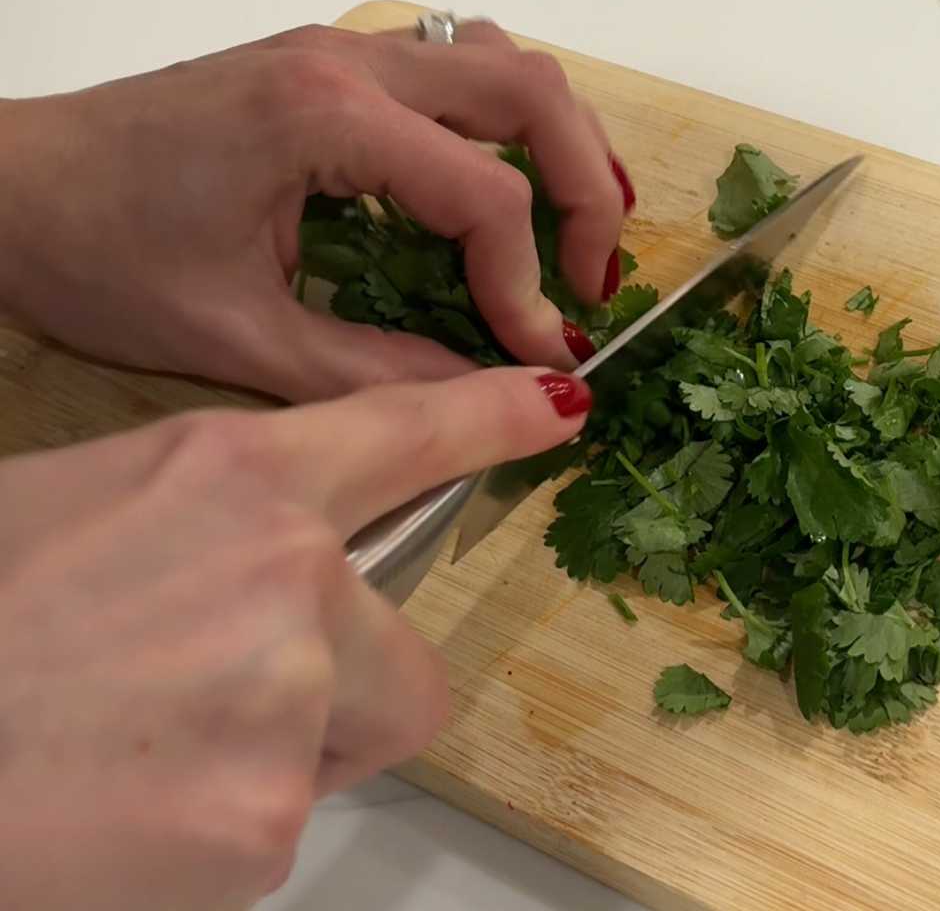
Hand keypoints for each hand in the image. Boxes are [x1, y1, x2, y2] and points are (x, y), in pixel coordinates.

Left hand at [0, 21, 631, 400]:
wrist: (7, 188)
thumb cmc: (97, 256)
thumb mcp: (240, 340)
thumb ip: (378, 375)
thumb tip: (492, 395)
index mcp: (324, 117)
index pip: (484, 195)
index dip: (527, 287)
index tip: (540, 358)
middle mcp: (349, 61)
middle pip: (532, 94)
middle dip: (585, 193)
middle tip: (591, 285)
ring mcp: (342, 50)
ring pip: (507, 62)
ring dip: (561, 143)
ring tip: (575, 232)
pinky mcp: (332, 64)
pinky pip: (459, 65)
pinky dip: (510, 122)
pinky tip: (507, 182)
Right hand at [0, 365, 591, 910]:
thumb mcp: (82, 513)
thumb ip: (210, 524)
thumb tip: (286, 555)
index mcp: (231, 476)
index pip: (405, 433)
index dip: (493, 417)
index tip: (559, 405)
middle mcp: (285, 571)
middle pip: (405, 657)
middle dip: (340, 690)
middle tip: (212, 704)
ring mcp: (288, 694)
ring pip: (350, 742)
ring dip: (279, 756)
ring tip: (146, 752)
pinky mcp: (263, 818)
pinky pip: (282, 826)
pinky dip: (220, 830)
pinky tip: (127, 810)